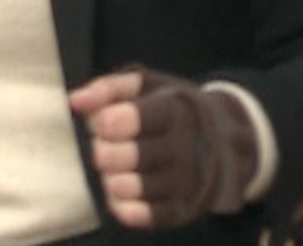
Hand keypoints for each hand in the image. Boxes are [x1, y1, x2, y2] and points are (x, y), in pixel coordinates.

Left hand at [69, 69, 258, 229]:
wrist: (227, 143)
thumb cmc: (173, 109)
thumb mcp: (147, 86)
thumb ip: (108, 88)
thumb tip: (75, 101)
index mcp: (176, 110)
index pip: (129, 120)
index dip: (104, 122)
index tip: (102, 123)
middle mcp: (187, 147)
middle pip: (127, 156)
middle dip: (103, 150)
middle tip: (105, 145)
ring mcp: (188, 181)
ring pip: (132, 187)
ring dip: (110, 178)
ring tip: (114, 168)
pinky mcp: (185, 208)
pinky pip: (149, 216)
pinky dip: (125, 208)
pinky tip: (118, 195)